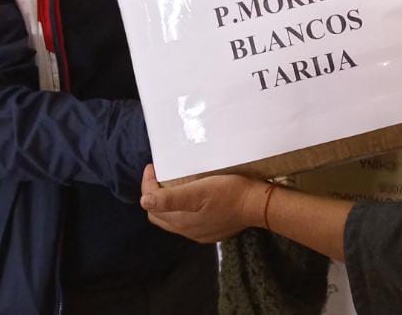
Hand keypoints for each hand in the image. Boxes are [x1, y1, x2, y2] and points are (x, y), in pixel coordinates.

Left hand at [140, 164, 265, 242]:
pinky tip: (193, 199)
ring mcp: (200, 233)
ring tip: (174, 184)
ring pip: (173, 219)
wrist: (257, 204)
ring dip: (168, 203)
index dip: (147, 185)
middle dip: (154, 194)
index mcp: (180, 221)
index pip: (151, 204)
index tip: (153, 166)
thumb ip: (171, 199)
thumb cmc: (229, 192)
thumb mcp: (199, 191)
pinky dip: (183, 210)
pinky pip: (188, 222)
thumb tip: (144, 201)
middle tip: (161, 175)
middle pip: (159, 214)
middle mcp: (187, 231)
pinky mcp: (212, 231)